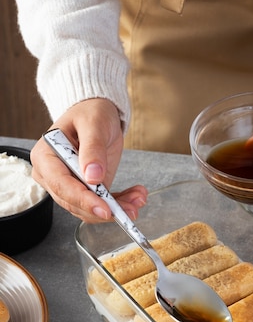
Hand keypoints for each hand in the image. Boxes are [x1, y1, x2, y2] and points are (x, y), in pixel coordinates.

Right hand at [31, 98, 147, 222]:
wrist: (97, 112)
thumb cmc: (90, 112)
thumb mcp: (93, 124)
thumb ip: (92, 149)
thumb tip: (92, 177)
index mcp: (46, 157)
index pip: (61, 185)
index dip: (83, 200)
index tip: (105, 209)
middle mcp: (53, 176)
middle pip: (75, 203)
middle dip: (104, 209)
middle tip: (130, 209)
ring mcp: (69, 185)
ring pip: (89, 209)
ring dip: (116, 209)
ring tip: (138, 199)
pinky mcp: (86, 190)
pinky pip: (101, 204)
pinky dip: (119, 204)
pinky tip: (135, 198)